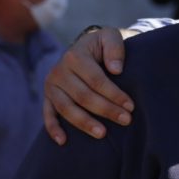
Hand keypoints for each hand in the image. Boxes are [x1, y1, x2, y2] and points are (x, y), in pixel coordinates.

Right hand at [43, 27, 133, 144]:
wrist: (86, 47)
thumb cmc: (102, 44)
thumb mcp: (110, 37)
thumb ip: (115, 48)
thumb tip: (116, 70)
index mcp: (74, 56)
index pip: (96, 80)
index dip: (114, 94)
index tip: (130, 106)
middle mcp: (59, 71)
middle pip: (83, 96)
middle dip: (106, 110)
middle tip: (126, 120)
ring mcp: (51, 85)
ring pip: (66, 108)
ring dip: (84, 123)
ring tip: (103, 134)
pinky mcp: (48, 96)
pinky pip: (48, 114)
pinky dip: (53, 129)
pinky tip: (63, 141)